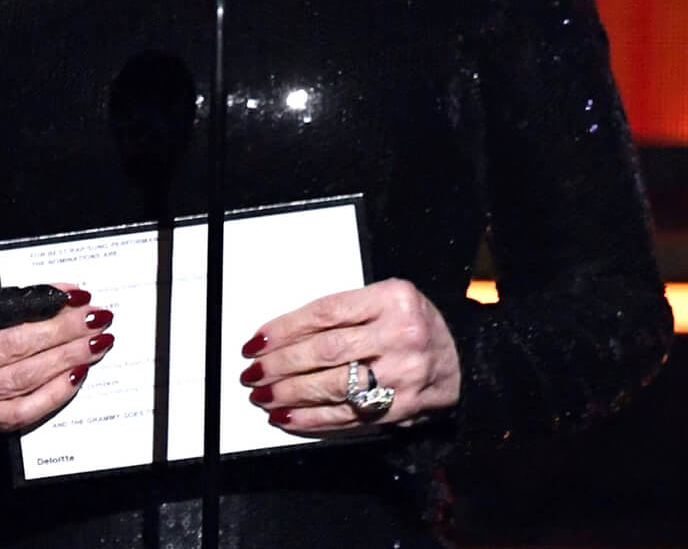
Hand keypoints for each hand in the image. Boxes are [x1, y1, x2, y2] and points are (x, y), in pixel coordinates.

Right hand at [0, 286, 113, 433]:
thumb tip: (55, 297)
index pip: (0, 312)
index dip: (43, 304)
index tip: (74, 295)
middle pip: (16, 345)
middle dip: (63, 330)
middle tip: (96, 317)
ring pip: (25, 377)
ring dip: (67, 357)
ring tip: (95, 342)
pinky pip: (26, 409)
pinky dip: (55, 392)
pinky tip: (77, 374)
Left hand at [240, 277, 460, 432]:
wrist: (465, 360)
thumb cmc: (411, 325)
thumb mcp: (384, 301)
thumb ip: (342, 314)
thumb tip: (281, 337)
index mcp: (392, 299)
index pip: (324, 313)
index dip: (285, 329)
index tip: (256, 342)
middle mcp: (401, 336)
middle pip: (326, 351)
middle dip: (281, 364)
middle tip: (252, 372)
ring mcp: (405, 375)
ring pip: (335, 386)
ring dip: (291, 394)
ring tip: (262, 395)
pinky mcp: (404, 408)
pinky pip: (351, 415)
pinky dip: (314, 418)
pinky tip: (289, 417)